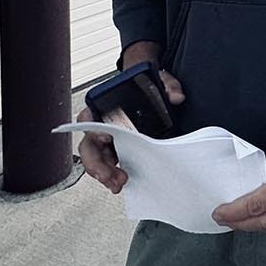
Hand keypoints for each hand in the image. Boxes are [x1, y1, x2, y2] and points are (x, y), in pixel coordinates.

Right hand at [76, 65, 184, 193]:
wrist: (153, 94)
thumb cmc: (149, 88)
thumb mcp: (161, 83)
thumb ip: (169, 87)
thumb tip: (176, 96)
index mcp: (105, 106)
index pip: (89, 117)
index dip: (93, 128)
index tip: (104, 138)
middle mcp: (102, 124)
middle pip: (89, 145)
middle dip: (96, 163)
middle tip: (108, 175)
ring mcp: (108, 139)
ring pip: (96, 159)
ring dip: (104, 173)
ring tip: (117, 183)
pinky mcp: (117, 150)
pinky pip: (107, 165)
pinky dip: (111, 176)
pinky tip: (119, 182)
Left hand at [212, 122, 265, 231]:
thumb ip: (265, 178)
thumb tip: (248, 194)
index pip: (255, 206)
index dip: (234, 213)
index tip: (218, 214)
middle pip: (263, 222)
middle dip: (240, 223)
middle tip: (224, 220)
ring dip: (256, 226)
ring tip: (240, 222)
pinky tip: (263, 220)